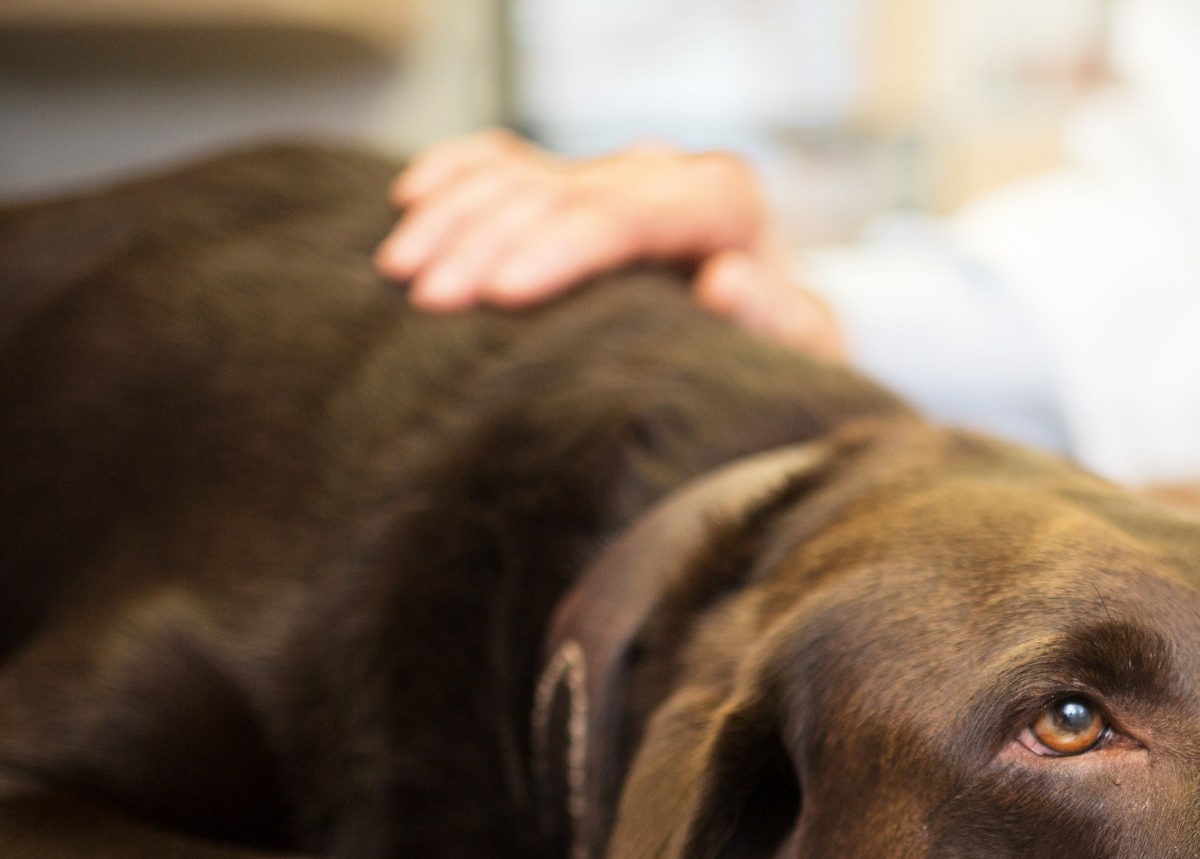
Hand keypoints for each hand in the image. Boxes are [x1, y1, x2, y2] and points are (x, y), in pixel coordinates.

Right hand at [376, 129, 844, 361]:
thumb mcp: (799, 351)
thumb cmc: (781, 356)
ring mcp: (612, 174)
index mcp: (722, 200)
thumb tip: (727, 280)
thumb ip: (774, 318)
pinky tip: (410, 200)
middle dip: (487, 241)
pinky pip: (503, 161)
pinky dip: (455, 174)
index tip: (503, 294)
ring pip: (520, 173)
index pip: (627, 213)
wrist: (772, 340)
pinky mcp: (575, 185)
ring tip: (400, 271)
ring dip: (454, 217)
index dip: (560, 248)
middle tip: (428, 299)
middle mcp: (662, 173)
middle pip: (559, 192)